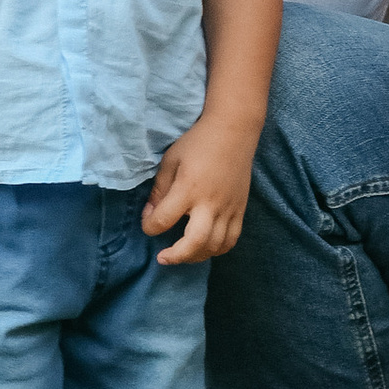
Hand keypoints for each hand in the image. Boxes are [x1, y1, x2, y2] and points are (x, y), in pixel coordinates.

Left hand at [144, 111, 259, 263]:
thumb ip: (159, 189)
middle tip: (163, 257)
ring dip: (196, 256)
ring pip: (215, 246)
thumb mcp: (171, 160)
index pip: (164, 220)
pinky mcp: (241, 209)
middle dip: (176, 256)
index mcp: (188, 188)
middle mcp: (210, 202)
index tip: (147, 222)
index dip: (149, 227)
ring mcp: (228, 208)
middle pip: (194, 242)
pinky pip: (232, 239)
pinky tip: (205, 247)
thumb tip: (150, 214)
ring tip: (183, 253)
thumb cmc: (198, 142)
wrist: (234, 130)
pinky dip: (217, 249)